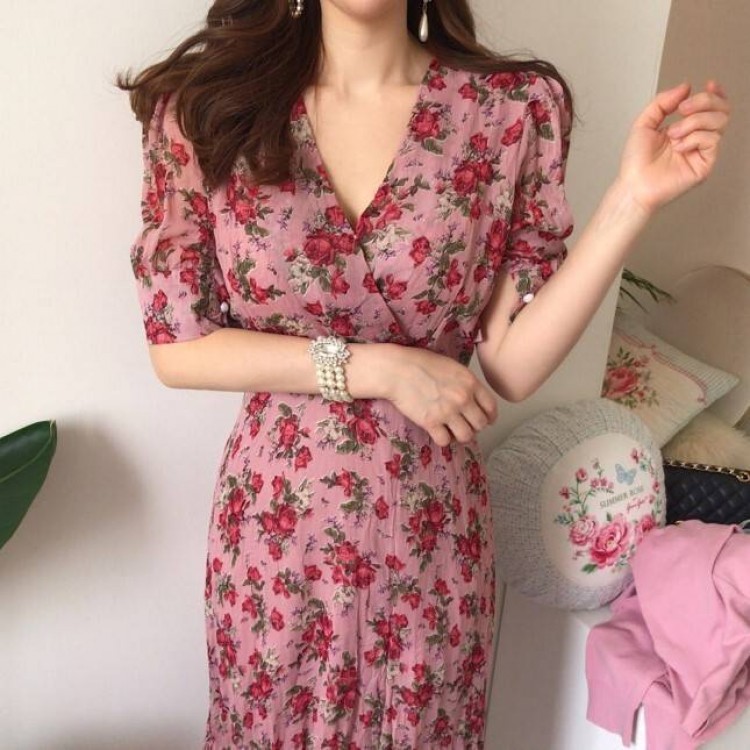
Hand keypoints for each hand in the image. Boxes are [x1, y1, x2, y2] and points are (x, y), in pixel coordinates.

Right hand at [383, 345, 497, 446]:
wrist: (397, 369)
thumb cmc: (421, 363)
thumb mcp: (451, 366)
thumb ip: (465, 382)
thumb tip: (473, 397)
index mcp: (470, 382)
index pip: (491, 407)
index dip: (489, 417)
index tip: (485, 420)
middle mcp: (463, 398)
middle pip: (480, 424)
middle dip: (474, 426)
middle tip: (463, 424)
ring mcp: (447, 411)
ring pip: (466, 436)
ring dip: (460, 435)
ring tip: (452, 430)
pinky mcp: (431, 422)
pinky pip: (445, 441)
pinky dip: (443, 439)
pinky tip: (437, 432)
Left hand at [616, 79, 730, 214]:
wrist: (633, 185)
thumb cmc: (636, 162)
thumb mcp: (644, 123)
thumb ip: (662, 102)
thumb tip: (685, 87)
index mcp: (684, 128)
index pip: (711, 107)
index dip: (715, 94)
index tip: (709, 84)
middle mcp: (695, 138)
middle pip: (721, 110)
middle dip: (704, 101)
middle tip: (682, 109)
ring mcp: (701, 151)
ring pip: (719, 121)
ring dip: (694, 121)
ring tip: (673, 134)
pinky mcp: (705, 164)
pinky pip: (712, 139)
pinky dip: (694, 138)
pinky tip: (679, 147)